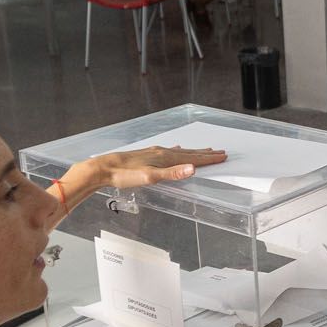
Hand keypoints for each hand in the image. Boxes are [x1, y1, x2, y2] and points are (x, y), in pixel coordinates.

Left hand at [91, 145, 225, 188]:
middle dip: (205, 154)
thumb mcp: (150, 177)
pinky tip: (176, 149)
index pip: (192, 159)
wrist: (104, 168)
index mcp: (165, 157)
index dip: (208, 159)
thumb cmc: (124, 174)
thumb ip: (172, 174)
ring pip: (180, 152)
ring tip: (204, 150)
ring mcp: (154, 153)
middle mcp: (161, 152)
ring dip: (194, 152)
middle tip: (220, 152)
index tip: (222, 157)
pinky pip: (169, 152)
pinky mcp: (148, 156)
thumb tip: (192, 169)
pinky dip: (178, 151)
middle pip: (189, 153)